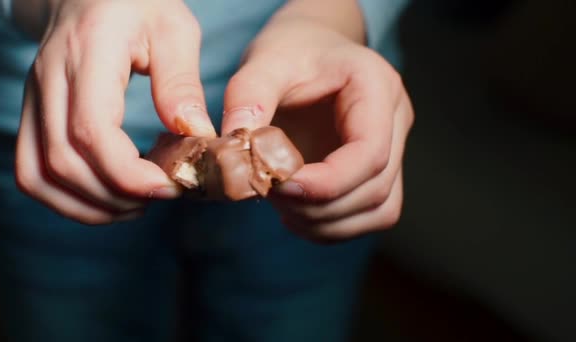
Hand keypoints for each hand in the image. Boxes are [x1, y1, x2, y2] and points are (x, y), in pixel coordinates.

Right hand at [15, 0, 215, 224]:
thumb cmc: (138, 5)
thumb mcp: (174, 30)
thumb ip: (181, 82)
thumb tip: (195, 136)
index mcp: (89, 54)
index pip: (92, 130)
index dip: (128, 173)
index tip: (168, 185)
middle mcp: (50, 79)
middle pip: (64, 161)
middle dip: (116, 195)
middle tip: (160, 196)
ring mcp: (34, 99)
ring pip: (38, 175)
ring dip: (89, 206)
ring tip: (134, 206)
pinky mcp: (32, 114)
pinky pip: (31, 171)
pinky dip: (66, 199)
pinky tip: (106, 198)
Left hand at [222, 18, 413, 242]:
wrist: (310, 50)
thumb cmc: (291, 51)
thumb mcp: (265, 62)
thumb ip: (248, 98)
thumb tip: (233, 147)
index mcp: (376, 87)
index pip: (370, 153)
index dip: (326, 183)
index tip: (278, 187)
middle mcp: (395, 120)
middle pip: (376, 188)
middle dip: (318, 206)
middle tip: (269, 195)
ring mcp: (392, 148)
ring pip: (379, 211)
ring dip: (326, 223)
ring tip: (280, 205)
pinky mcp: (377, 171)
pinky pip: (368, 214)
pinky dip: (331, 226)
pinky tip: (294, 213)